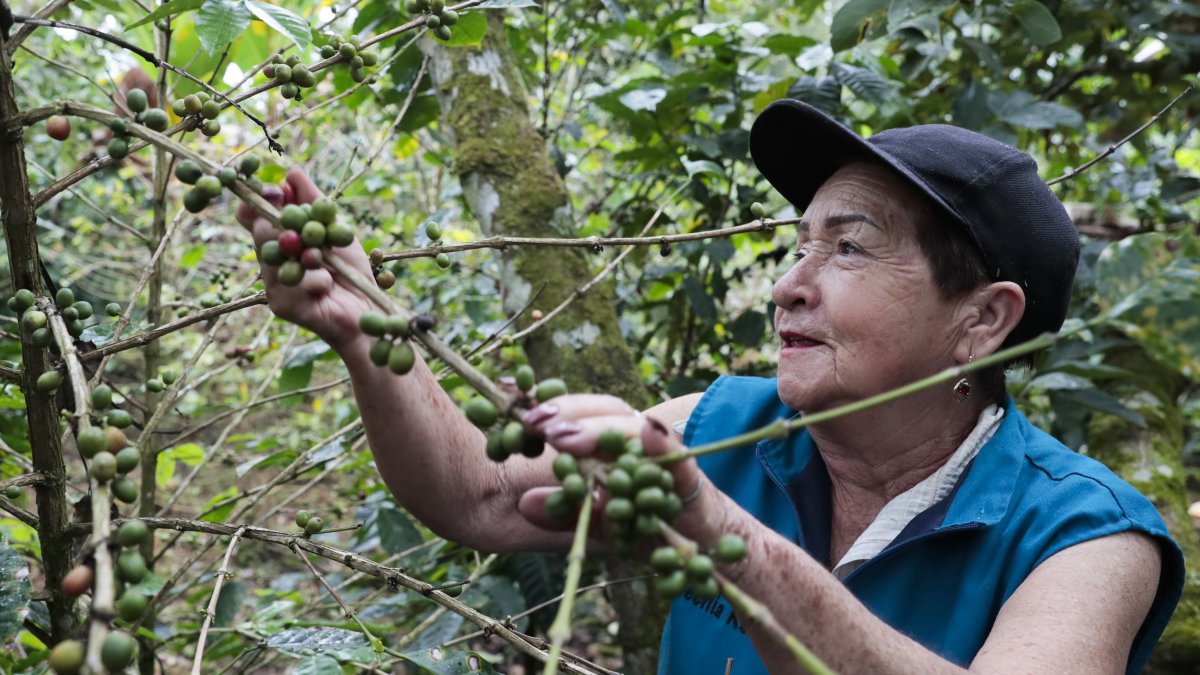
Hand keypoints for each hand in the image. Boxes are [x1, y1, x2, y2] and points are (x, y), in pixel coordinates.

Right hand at [236, 167, 375, 350]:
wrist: (367, 310)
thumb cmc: (350, 271)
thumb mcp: (335, 231)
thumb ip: (314, 202)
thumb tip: (291, 172)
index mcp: (279, 243)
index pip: (252, 217)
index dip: (257, 202)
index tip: (273, 191)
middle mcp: (270, 263)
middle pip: (259, 234)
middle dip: (279, 226)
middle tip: (300, 229)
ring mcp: (273, 286)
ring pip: (273, 258)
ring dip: (305, 255)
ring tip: (321, 260)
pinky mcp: (282, 306)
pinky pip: (294, 284)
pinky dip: (317, 280)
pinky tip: (327, 287)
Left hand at [517, 394, 727, 546]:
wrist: (697, 550)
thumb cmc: (644, 526)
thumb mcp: (596, 524)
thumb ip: (563, 513)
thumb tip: (524, 504)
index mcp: (615, 444)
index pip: (586, 414)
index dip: (557, 410)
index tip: (525, 418)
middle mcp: (640, 441)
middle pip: (608, 410)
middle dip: (572, 413)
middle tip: (538, 423)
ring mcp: (665, 455)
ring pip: (634, 429)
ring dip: (600, 429)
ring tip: (567, 438)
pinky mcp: (691, 477)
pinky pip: (677, 457)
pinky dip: (663, 442)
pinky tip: (648, 432)